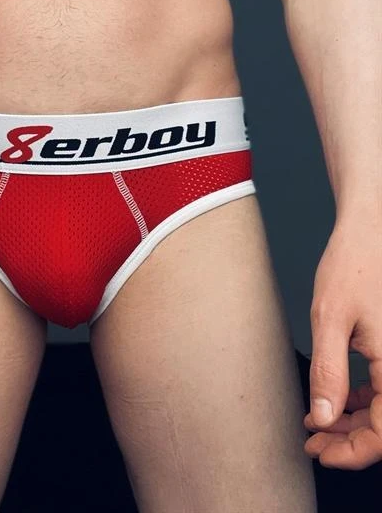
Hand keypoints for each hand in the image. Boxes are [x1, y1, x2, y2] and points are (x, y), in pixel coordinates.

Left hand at [305, 220, 381, 469]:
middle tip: (313, 442)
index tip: (320, 453)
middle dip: (349, 440)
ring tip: (317, 424)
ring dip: (353, 421)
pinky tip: (335, 399)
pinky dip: (360, 399)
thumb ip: (328, 373)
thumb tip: (323, 418)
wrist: (372, 231)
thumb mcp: (330, 320)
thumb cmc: (353, 266)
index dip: (354, 452)